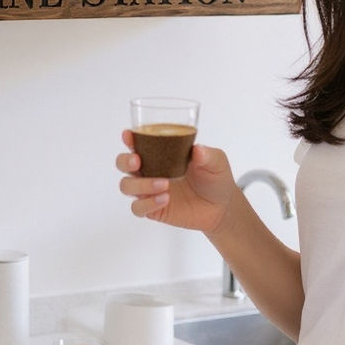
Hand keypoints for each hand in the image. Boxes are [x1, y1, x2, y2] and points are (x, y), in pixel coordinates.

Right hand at [116, 132, 236, 236]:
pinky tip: (165, 199)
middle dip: (125, 161)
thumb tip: (198, 149)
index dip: (129, 138)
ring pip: (127, 186)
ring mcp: (149, 190)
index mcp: (161, 154)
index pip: (138, 143)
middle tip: (137, 161)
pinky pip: (138, 207)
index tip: (128, 135)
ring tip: (164, 184)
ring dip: (141, 184)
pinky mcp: (153, 209)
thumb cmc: (215, 178)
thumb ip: (208, 155)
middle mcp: (150, 170)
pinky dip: (147, 203)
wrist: (221, 207)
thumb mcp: (216, 161)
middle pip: (123, 163)